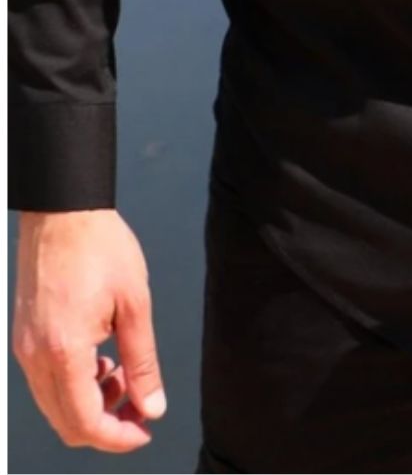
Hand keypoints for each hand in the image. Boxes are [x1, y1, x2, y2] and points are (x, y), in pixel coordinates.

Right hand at [12, 208, 167, 452]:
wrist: (63, 211)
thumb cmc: (99, 247)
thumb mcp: (135, 304)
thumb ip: (143, 362)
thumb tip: (151, 406)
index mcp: (64, 352)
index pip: (85, 423)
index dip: (117, 437)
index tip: (143, 431)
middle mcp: (36, 356)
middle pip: (66, 423)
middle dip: (106, 424)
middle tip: (139, 407)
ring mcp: (25, 347)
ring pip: (54, 405)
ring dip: (90, 404)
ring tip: (124, 374)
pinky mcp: (23, 336)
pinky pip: (45, 381)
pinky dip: (74, 384)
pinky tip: (101, 360)